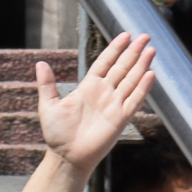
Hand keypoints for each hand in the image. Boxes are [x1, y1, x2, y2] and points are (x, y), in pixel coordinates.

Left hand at [37, 32, 157, 173]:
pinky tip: (150, 74)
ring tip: (151, 50)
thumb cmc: (57, 133)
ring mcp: (114, 104)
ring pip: (131, 80)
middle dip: (133, 52)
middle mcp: (104, 93)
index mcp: (88, 87)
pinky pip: (134, 100)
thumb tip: (40, 63)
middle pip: (122, 68)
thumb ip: (47, 84)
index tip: (125, 35)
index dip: (115, 49)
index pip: (105, 63)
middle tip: (145, 36)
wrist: (66, 156)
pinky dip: (142, 87)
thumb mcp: (48, 105)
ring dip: (141, 65)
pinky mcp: (121, 118)